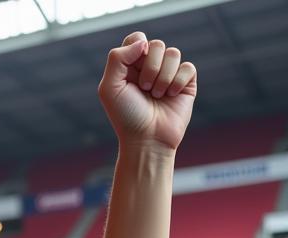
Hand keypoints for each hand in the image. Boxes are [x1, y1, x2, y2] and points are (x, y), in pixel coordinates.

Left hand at [98, 32, 196, 152]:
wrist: (147, 139)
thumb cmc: (126, 116)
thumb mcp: (109, 88)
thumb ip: (117, 59)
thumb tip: (143, 43)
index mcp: (130, 66)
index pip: (137, 38)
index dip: (137, 48)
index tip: (133, 67)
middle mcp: (150, 67)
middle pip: (156, 44)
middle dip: (150, 68)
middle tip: (144, 89)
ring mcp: (168, 73)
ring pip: (173, 53)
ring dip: (163, 77)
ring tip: (156, 96)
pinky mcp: (185, 82)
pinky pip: (188, 67)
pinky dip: (177, 82)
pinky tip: (170, 97)